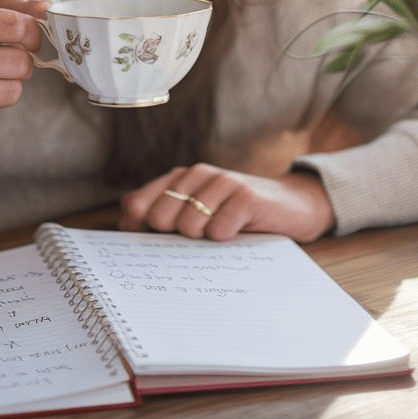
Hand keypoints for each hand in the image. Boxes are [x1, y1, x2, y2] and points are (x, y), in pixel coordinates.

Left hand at [119, 163, 335, 242]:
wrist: (292, 206)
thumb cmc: (237, 216)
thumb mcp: (198, 216)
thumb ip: (160, 217)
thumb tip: (125, 221)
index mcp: (179, 178)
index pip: (137, 205)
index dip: (140, 230)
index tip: (155, 244)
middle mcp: (197, 174)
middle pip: (159, 218)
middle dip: (174, 238)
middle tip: (199, 239)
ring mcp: (222, 181)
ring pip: (188, 225)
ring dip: (202, 241)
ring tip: (221, 234)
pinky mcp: (246, 195)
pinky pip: (219, 229)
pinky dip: (224, 239)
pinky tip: (237, 233)